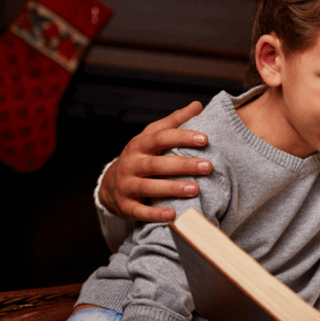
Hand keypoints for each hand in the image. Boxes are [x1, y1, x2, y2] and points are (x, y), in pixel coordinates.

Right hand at [100, 101, 211, 221]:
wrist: (112, 184)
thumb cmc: (141, 157)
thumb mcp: (152, 136)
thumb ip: (174, 122)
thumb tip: (197, 105)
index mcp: (139, 145)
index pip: (161, 138)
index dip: (182, 137)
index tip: (205, 138)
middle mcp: (131, 164)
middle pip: (157, 164)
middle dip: (182, 165)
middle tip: (208, 166)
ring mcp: (127, 185)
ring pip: (149, 187)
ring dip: (172, 188)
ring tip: (195, 189)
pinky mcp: (126, 206)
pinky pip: (140, 211)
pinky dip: (155, 214)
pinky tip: (173, 215)